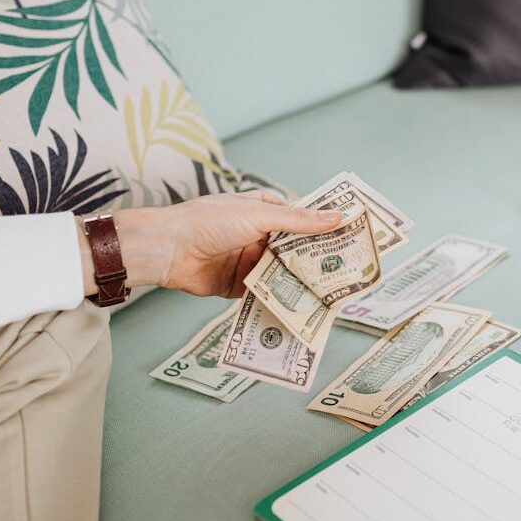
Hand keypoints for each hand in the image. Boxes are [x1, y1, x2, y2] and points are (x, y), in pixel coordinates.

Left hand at [77, 191, 341, 298]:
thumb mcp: (260, 215)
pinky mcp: (239, 286)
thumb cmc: (209, 221)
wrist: (167, 250)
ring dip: (302, 282)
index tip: (353, 238)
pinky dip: (281, 300)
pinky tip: (303, 309)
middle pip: (297, 250)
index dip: (327, 228)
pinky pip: (266, 294)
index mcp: (265, 211)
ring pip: (284, 273)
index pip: (304, 219)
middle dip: (319, 261)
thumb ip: (299, 220)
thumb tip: (338, 216)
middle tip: (349, 272)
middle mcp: (260, 236)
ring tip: (332, 294)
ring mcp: (250, 261)